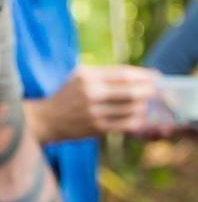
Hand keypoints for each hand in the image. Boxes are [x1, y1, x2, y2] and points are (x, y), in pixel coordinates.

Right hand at [29, 66, 158, 141]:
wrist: (44, 119)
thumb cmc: (65, 95)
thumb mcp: (78, 77)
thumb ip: (103, 74)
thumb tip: (135, 76)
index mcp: (87, 76)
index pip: (123, 74)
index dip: (143, 75)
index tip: (155, 76)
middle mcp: (91, 93)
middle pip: (131, 91)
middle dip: (148, 91)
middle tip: (156, 91)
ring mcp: (93, 111)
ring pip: (130, 109)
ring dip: (142, 107)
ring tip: (144, 105)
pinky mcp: (96, 127)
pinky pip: (125, 124)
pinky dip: (136, 121)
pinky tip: (138, 118)